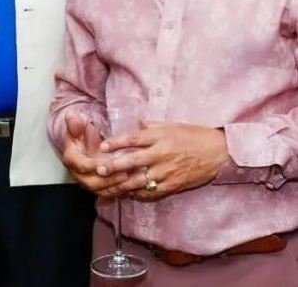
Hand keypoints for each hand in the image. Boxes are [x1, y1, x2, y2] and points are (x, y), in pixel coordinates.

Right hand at [60, 110, 129, 193]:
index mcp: (71, 159)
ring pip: (102, 190)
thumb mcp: (78, 126)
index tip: (106, 162)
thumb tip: (71, 116)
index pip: (82, 166)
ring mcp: (88, 182)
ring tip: (132, 180)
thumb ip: (76, 123)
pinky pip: (109, 193)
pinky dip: (120, 190)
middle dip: (109, 180)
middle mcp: (78, 174)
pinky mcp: (98, 187)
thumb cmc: (82, 134)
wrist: (83, 143)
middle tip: (125, 174)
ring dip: (117, 186)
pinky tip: (133, 185)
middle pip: (92, 182)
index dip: (94, 165)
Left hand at [97, 121, 229, 199]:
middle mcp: (161, 154)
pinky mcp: (174, 184)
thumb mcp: (172, 125)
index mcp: (160, 136)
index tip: (103, 146)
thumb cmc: (194, 135)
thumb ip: (152, 125)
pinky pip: (153, 191)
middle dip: (114, 166)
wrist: (218, 152)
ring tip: (108, 186)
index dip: (116, 142)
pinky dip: (140, 193)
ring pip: (140, 180)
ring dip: (123, 184)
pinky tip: (129, 194)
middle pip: (133, 161)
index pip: (133, 139)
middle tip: (99, 169)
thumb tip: (137, 123)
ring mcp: (167, 171)